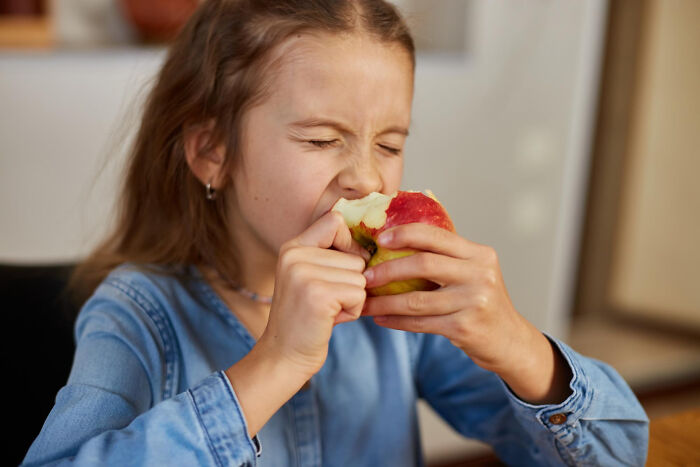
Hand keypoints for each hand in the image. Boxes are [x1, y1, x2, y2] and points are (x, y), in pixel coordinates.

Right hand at [259, 211, 369, 378]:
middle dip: (351, 284)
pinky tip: (331, 319)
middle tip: (326, 302)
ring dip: (353, 298)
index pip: (335, 221)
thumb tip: (372, 244)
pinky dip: (353, 311)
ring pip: (361, 276)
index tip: (343, 268)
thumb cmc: (307, 318)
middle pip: (355, 257)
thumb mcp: (310, 277)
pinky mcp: (318, 294)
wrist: (284, 356)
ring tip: (328, 310)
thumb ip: (331, 256)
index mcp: (292, 247)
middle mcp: (295, 255)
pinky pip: (359, 294)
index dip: (349, 244)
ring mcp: (304, 274)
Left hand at [361, 223, 570, 403]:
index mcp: (479, 254)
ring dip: (385, 302)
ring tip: (365, 302)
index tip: (380, 240)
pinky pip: (421, 323)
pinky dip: (397, 321)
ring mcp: (473, 302)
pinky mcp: (465, 328)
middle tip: (365, 276)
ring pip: (417, 300)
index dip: (405, 234)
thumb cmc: (482, 301)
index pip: (437, 236)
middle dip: (388, 270)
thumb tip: (410, 220)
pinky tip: (381, 318)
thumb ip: (447, 251)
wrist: (509, 341)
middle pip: (424, 264)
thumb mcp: (474, 270)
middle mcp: (479, 274)